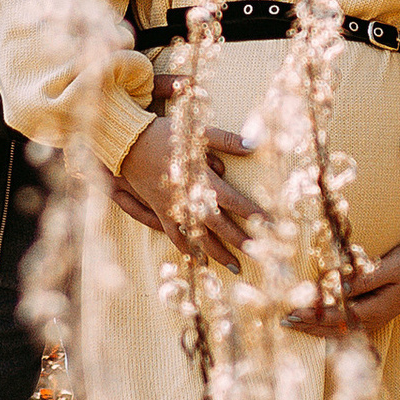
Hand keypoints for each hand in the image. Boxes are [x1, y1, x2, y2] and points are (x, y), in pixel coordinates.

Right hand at [112, 117, 262, 269]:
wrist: (128, 144)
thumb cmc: (165, 135)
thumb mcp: (197, 132)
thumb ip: (226, 140)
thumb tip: (253, 144)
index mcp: (203, 180)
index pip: (234, 202)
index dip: (253, 213)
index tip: (271, 225)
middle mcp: (190, 200)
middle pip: (220, 226)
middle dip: (241, 241)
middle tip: (260, 254)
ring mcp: (174, 209)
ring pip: (198, 237)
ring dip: (217, 253)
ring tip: (234, 267)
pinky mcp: (160, 211)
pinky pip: (173, 235)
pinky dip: (185, 249)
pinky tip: (196, 260)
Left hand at [285, 234, 399, 335]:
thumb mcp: (390, 267)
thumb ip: (365, 279)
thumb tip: (340, 287)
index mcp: (375, 309)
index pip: (338, 315)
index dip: (315, 315)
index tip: (294, 311)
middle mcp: (373, 320)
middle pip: (335, 328)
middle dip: (309, 325)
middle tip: (284, 321)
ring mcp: (373, 320)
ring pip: (339, 331)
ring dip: (315, 329)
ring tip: (293, 325)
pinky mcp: (373, 316)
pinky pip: (346, 328)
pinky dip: (328, 328)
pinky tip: (314, 327)